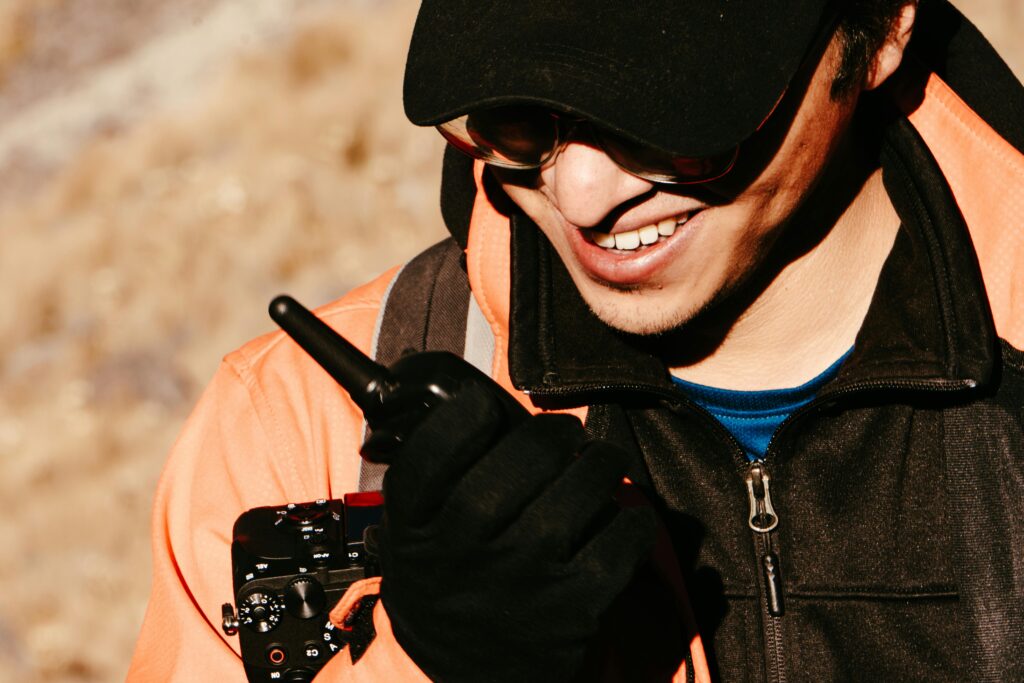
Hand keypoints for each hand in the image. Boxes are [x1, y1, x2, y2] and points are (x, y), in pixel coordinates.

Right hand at [375, 379, 656, 681]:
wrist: (457, 678)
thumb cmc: (445, 583)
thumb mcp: (409, 534)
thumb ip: (431, 478)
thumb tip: (484, 406)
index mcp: (415, 528)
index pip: (432, 454)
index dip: (464, 418)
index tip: (484, 409)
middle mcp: (464, 553)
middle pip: (522, 460)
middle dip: (554, 434)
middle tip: (564, 435)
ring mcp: (522, 581)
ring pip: (580, 491)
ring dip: (601, 464)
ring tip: (599, 462)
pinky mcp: (573, 609)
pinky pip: (620, 542)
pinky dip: (630, 520)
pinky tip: (620, 517)